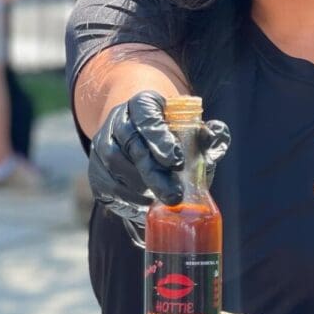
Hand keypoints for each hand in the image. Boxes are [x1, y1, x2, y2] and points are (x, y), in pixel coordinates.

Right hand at [88, 90, 229, 230]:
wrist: (141, 137)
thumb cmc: (171, 136)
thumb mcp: (190, 131)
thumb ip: (206, 135)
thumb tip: (217, 133)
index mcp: (142, 104)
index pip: (147, 117)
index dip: (160, 139)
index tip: (177, 160)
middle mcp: (118, 121)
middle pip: (132, 146)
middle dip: (154, 174)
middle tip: (175, 196)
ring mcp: (102, 145)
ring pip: (116, 167)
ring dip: (140, 189)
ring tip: (162, 203)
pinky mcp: (96, 170)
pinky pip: (108, 187)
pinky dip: (128, 200)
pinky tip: (146, 208)